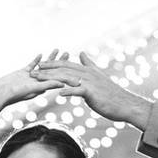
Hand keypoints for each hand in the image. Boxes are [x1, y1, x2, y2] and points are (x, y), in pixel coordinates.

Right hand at [0, 52, 65, 106]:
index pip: (56, 78)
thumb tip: (62, 84)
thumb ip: (47, 85)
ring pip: (43, 66)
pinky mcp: (23, 73)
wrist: (0, 92)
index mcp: (42, 87)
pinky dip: (37, 60)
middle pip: (52, 70)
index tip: (74, 66)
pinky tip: (42, 54)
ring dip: (51, 58)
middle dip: (61, 62)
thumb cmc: (15, 94)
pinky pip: (32, 65)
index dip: (65, 72)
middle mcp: (38, 82)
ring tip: (58, 50)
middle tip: (68, 53)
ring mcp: (30, 77)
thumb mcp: (33, 89)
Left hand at [32, 52, 151, 128]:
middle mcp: (87, 74)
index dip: (52, 64)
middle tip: (33, 71)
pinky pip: (77, 91)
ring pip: (67, 79)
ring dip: (51, 79)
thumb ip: (89, 64)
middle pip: (63, 70)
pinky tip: (58, 93)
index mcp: (87, 71)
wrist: (124, 104)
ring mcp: (89, 82)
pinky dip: (67, 91)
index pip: (66, 65)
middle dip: (47, 70)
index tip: (39, 64)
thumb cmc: (111, 94)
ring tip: (39, 81)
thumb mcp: (99, 76)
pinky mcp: (92, 93)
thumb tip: (82, 53)